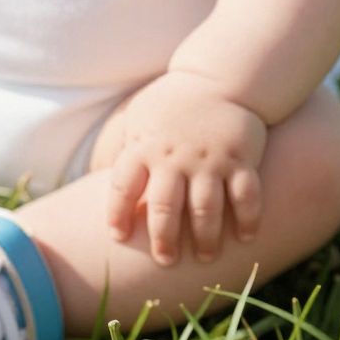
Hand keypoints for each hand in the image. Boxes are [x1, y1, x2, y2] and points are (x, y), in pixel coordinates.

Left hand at [107, 71, 266, 266]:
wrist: (220, 77)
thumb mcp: (137, 117)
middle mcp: (175, 157)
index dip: (118, 213)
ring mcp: (209, 160)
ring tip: (207, 258)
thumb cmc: (171, 104)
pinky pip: (246, 195)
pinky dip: (247, 218)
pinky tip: (246, 237)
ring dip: (206, 238)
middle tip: (166, 261)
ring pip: (206, 209)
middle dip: (164, 240)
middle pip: (165, 208)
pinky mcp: (241, 159)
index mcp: (144, 147)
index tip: (118, 237)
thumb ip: (119, 147)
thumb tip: (91, 176)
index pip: (122, 186)